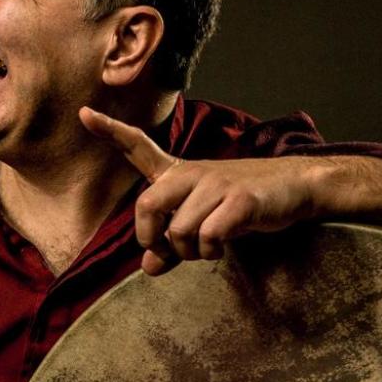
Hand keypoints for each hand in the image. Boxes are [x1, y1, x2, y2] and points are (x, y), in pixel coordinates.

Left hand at [82, 106, 329, 274]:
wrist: (297, 187)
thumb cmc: (245, 205)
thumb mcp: (203, 221)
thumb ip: (172, 246)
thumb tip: (149, 268)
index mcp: (180, 173)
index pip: (140, 148)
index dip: (111, 131)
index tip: (84, 113)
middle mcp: (194, 173)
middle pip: (147, 207)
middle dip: (152, 238)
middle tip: (171, 251)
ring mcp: (217, 183)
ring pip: (178, 231)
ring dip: (189, 252)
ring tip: (208, 248)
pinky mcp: (239, 200)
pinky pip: (207, 236)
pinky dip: (211, 251)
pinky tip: (223, 246)